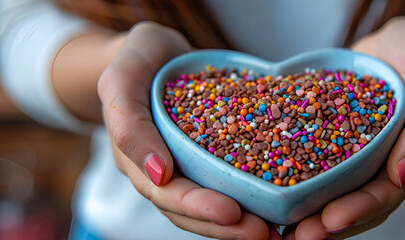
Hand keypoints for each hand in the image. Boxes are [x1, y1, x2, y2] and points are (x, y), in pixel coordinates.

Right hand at [98, 22, 279, 239]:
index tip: (230, 212)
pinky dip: (252, 196)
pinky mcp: (213, 157)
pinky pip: (230, 181)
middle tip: (261, 233)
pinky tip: (281, 204)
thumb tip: (157, 174)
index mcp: (138, 160)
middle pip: (191, 210)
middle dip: (225, 226)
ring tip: (275, 231)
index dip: (197, 206)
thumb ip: (129, 121)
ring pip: (211, 204)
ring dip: (240, 222)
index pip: (166, 192)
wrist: (156, 52)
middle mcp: (163, 172)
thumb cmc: (135, 59)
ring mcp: (188, 167)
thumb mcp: (123, 78)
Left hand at [283, 15, 404, 238]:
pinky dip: (292, 174)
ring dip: (306, 211)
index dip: (358, 212)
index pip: (383, 196)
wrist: (402, 41)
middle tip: (294, 237)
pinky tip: (266, 184)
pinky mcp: (330, 137)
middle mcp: (378, 164)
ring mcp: (353, 154)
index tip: (329, 222)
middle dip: (324, 224)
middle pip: (352, 203)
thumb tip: (403, 176)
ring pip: (330, 191)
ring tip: (277, 226)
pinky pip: (311, 160)